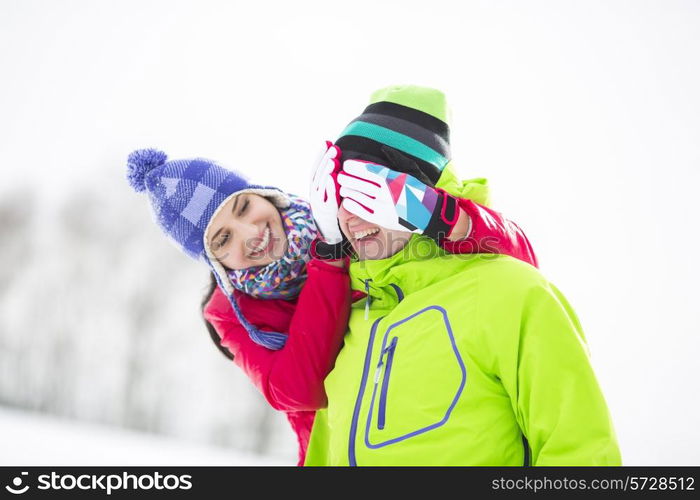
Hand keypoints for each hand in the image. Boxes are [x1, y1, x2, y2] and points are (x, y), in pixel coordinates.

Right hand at [309, 141, 342, 243]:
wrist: (329, 231)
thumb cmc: (332, 209)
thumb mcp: (330, 192)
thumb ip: (331, 178)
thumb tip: (337, 159)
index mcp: (315, 187)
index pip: (316, 167)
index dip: (320, 155)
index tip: (326, 142)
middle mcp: (314, 193)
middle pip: (318, 173)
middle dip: (325, 159)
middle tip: (333, 148)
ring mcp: (319, 202)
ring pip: (321, 184)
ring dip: (326, 171)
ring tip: (333, 160)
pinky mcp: (326, 210)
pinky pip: (327, 198)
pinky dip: (329, 188)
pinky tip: (333, 178)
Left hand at [338, 157, 459, 240]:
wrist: (430, 213)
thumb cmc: (419, 190)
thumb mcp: (411, 172)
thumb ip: (396, 161)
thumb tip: (383, 149)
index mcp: (394, 179)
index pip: (370, 171)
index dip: (356, 167)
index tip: (347, 164)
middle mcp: (388, 193)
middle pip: (363, 184)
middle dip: (349, 178)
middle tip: (340, 175)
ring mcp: (385, 207)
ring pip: (361, 197)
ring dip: (349, 191)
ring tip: (342, 187)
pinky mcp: (383, 219)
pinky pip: (363, 212)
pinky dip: (353, 206)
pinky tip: (347, 201)